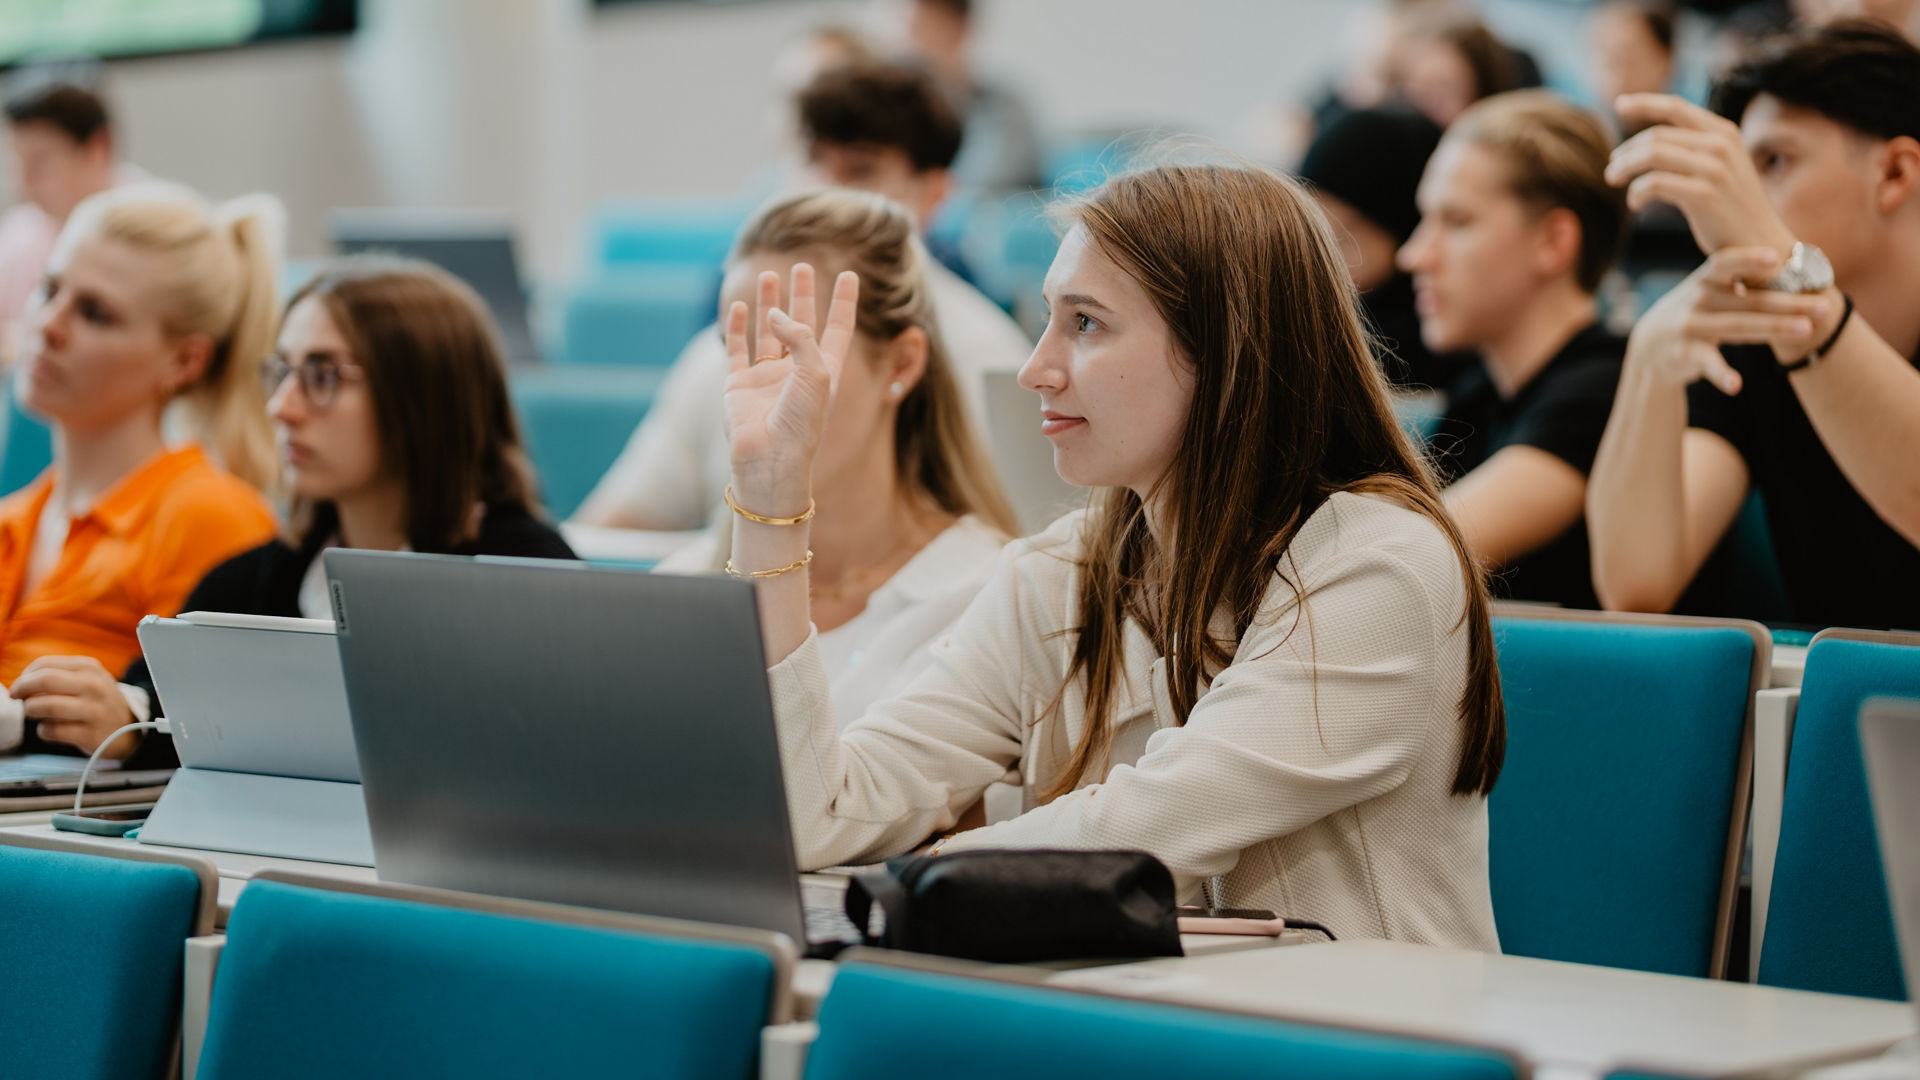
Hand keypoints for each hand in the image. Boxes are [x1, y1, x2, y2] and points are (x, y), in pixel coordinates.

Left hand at [12, 655, 138, 757]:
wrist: (128, 728)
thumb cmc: (97, 702)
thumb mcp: (87, 679)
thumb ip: (58, 676)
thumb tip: (21, 685)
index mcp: (90, 668)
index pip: (45, 664)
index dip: (25, 676)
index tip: (21, 686)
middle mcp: (94, 686)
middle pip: (45, 680)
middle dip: (22, 689)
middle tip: (18, 698)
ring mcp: (94, 711)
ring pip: (45, 706)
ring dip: (31, 710)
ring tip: (35, 713)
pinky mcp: (90, 734)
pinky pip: (51, 731)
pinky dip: (43, 731)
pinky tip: (52, 729)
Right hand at [721, 263, 859, 513]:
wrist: (769, 459)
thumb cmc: (801, 422)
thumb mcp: (815, 372)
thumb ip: (799, 335)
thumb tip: (774, 314)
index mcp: (824, 371)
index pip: (839, 329)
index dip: (844, 302)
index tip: (849, 275)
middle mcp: (796, 372)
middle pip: (802, 324)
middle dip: (803, 295)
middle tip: (801, 266)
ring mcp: (766, 378)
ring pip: (769, 332)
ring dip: (770, 304)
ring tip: (769, 275)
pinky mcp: (738, 385)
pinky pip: (738, 350)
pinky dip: (738, 327)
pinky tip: (742, 307)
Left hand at [1607, 94, 1796, 255]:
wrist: (1759, 242)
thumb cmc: (1732, 207)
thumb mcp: (1721, 166)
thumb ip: (1695, 148)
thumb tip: (1650, 141)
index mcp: (1724, 132)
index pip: (1676, 107)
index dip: (1644, 103)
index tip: (1619, 104)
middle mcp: (1721, 145)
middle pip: (1656, 136)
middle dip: (1626, 152)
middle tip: (1612, 169)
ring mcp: (1714, 168)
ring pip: (1652, 154)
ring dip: (1624, 168)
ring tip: (1614, 180)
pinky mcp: (1703, 194)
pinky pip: (1653, 183)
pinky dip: (1636, 192)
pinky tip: (1634, 203)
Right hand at [1624, 247, 1834, 393]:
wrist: (1650, 345)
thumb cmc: (1697, 311)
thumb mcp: (1711, 289)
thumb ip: (1744, 277)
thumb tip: (1801, 264)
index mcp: (1706, 279)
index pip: (1726, 264)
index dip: (1748, 260)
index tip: (1775, 258)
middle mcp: (1698, 299)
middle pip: (1749, 301)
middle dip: (1788, 304)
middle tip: (1824, 307)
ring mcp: (1690, 326)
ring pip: (1737, 327)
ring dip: (1772, 329)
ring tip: (1805, 331)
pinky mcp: (1684, 354)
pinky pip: (1706, 364)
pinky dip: (1721, 375)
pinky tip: (1736, 385)